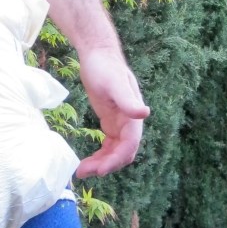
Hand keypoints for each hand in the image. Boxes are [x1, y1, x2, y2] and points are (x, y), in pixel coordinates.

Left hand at [74, 43, 149, 178]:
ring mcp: (121, 124)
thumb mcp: (114, 84)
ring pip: (115, 152)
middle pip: (123, 153)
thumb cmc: (105, 67)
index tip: (100, 170)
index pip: (130, 144)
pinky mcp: (110, 122)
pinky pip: (108, 146)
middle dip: (106, 165)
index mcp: (133, 116)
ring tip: (81, 171)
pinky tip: (86, 162)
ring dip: (101, 164)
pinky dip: (100, 155)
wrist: (98, 54)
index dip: (116, 159)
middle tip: (84, 172)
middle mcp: (130, 123)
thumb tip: (145, 113)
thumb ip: (128, 100)